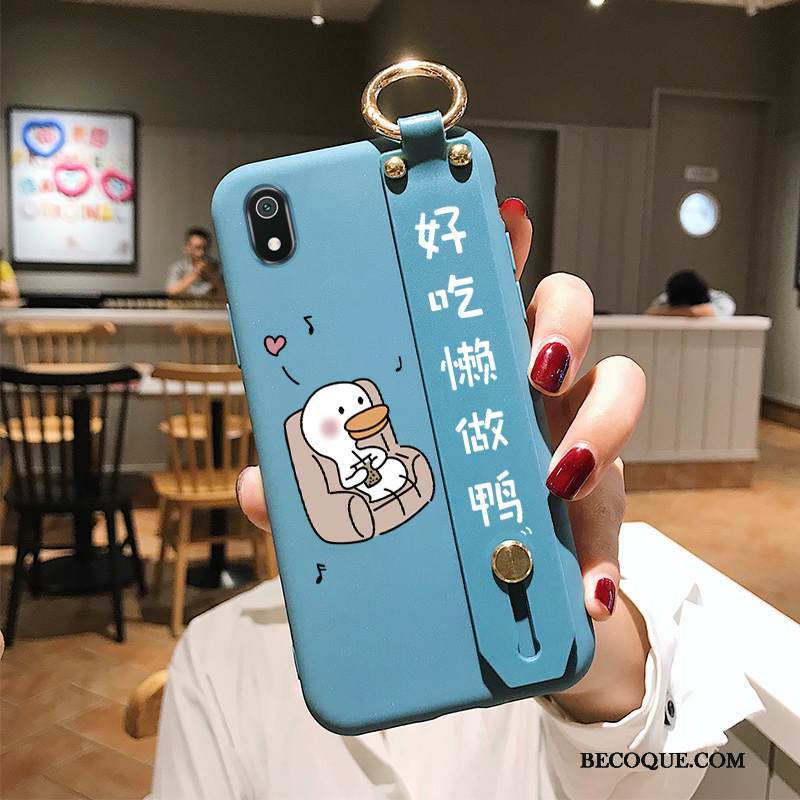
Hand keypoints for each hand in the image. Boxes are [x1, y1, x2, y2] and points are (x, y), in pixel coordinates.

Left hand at [237, 197, 647, 721]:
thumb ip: (314, 484)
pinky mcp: (602, 498)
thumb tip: (260, 487)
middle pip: (566, 310)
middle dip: (559, 320)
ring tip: (561, 475)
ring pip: (619, 385)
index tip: (500, 216)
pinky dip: (602, 548)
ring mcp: (573, 432)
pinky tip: (584, 588)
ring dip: (599, 422)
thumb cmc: (426, 516)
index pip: (488, 284)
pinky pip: (620, 508)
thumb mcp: (364, 493)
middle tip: (533, 365)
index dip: (500, 243)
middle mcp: (529, 383)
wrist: (487, 595)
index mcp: (471, 361)